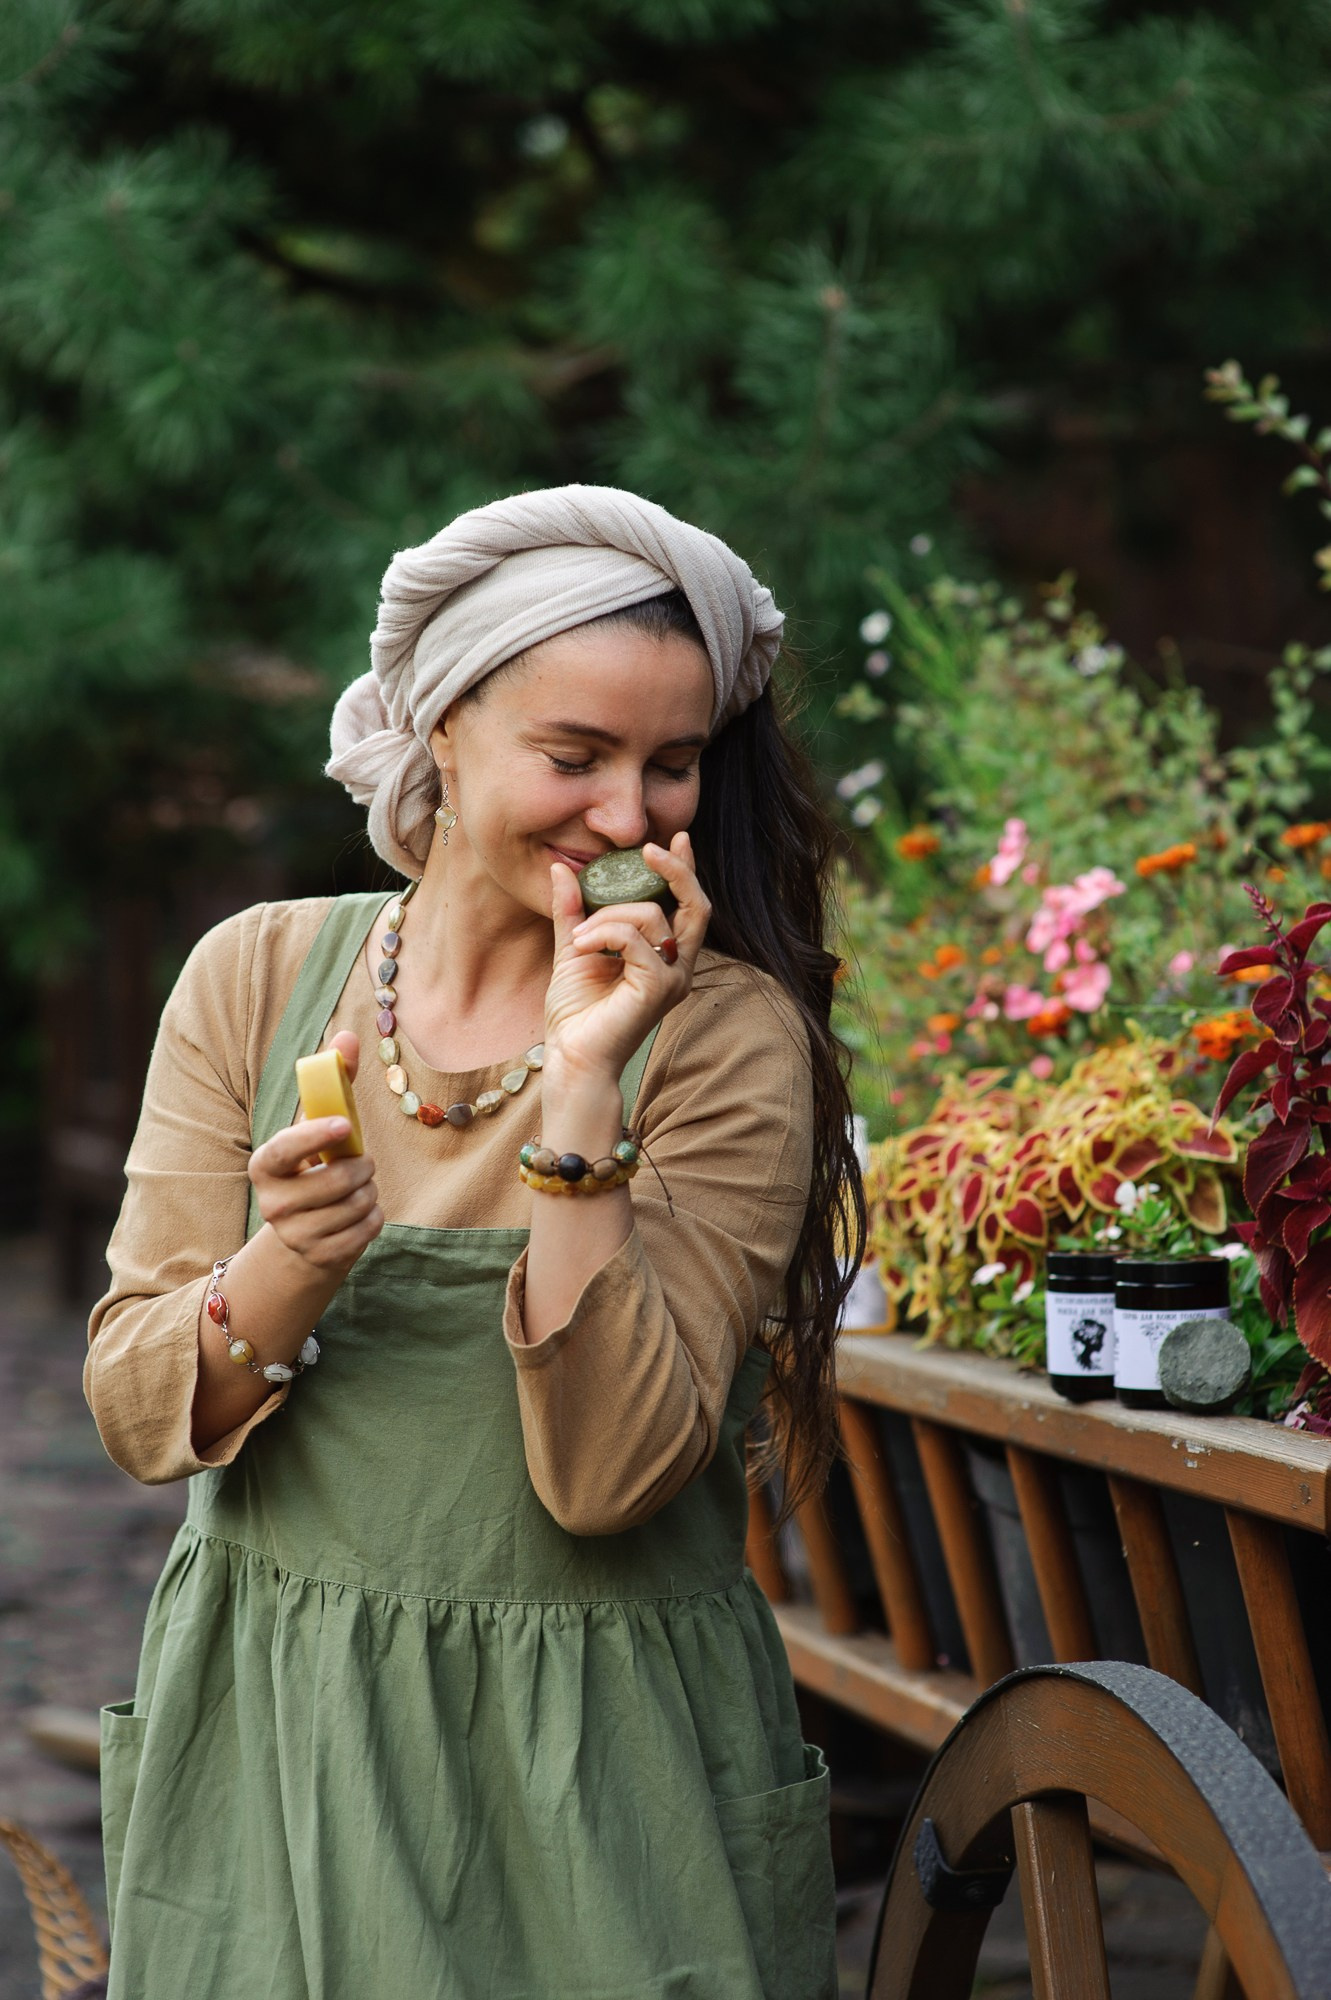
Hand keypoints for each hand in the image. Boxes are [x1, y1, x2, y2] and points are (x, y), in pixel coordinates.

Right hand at [248, 1031, 383, 1273]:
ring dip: (369, 1191)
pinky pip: (367, 1229)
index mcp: (265, 1165)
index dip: (313, 1136)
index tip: (344, 1125)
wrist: (306, 1232)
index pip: (283, 1149)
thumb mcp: (320, 1127)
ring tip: (358, 1188)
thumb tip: (349, 1036)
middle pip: (337, 1179)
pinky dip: (374, 1217)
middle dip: (362, 1166)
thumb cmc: (315, 1165)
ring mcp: (294, 1235)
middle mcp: (272, 1203)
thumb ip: (334, 1082)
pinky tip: (361, 1212)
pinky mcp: (321, 1257)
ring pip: (356, 1204)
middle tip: (361, 1163)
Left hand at [543, 833, 709, 1080]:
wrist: (571, 1057)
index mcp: (663, 957)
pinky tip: (581, 947)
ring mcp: (672, 979)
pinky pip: (635, 938)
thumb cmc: (577, 1013)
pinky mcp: (658, 988)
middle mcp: (677, 967)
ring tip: (579, 937)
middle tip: (649, 848)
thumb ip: (573, 911)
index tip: (676, 838)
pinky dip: (604, 932)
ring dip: (608, 915)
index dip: (685, 870)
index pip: (686, 905)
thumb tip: (560, 868)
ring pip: (653, 916)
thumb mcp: (574, 948)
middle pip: (696, 905)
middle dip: (677, 870)